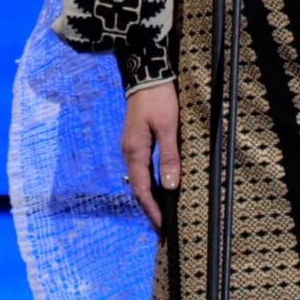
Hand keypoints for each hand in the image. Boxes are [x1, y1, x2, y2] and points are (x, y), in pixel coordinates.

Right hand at [121, 82, 181, 229]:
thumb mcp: (168, 127)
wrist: (147, 73)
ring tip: (161, 212)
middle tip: (162, 226)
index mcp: (135, 151)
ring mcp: (131, 146)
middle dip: (150, 207)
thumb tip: (170, 186)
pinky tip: (159, 187)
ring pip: (140, 178)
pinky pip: (142, 168)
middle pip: (139, 187)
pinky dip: (150, 183)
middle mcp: (129, 152)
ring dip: (150, 196)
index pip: (143, 189)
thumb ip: (169, 156)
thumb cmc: (159, 98)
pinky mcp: (137, 140)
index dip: (152, 209)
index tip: (162, 226)